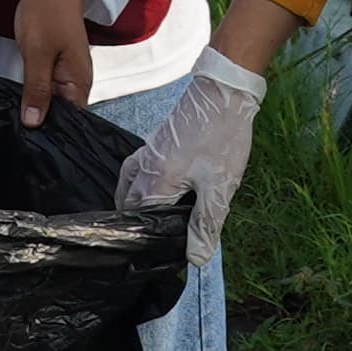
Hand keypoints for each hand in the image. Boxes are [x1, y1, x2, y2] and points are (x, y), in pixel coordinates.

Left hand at [14, 0, 94, 126]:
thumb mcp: (37, 53)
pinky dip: (36, 96)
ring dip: (36, 110)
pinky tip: (21, 104)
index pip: (69, 123)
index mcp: (79, 84)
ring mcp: (68, 76)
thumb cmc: (47, 14)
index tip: (29, 144)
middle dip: (41, 125)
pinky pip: (48, 91)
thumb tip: (33, 124)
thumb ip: (37, 90)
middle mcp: (77, 84)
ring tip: (15, 127)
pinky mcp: (57, 68)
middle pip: (61, 116)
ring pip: (53, 104)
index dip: (50, 133)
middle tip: (16, 138)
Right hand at [112, 50, 265, 264]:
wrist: (224, 92)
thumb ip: (205, 225)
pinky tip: (153, 188)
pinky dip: (137, 184)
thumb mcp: (219, 187)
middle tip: (151, 242)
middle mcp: (144, 166)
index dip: (150, 239)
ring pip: (127, 184)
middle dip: (135, 223)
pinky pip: (135, 169)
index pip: (141, 220)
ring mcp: (147, 151)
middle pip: (128, 203)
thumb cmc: (222, 138)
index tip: (159, 254)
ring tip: (145, 220)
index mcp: (156, 180)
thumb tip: (194, 258)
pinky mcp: (156, 141)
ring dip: (132, 203)